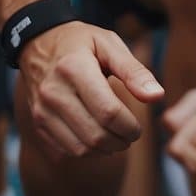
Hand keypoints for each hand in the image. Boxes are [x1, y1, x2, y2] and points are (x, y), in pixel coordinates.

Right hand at [20, 21, 164, 157]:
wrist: (38, 43)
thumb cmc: (82, 43)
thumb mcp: (111, 45)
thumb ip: (135, 71)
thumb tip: (157, 96)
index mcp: (74, 69)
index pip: (108, 112)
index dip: (130, 127)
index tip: (139, 127)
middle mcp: (53, 91)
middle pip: (96, 135)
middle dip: (122, 141)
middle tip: (131, 135)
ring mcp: (42, 109)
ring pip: (81, 148)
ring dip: (106, 150)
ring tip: (118, 138)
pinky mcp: (38, 121)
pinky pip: (66, 150)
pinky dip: (88, 151)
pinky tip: (99, 139)